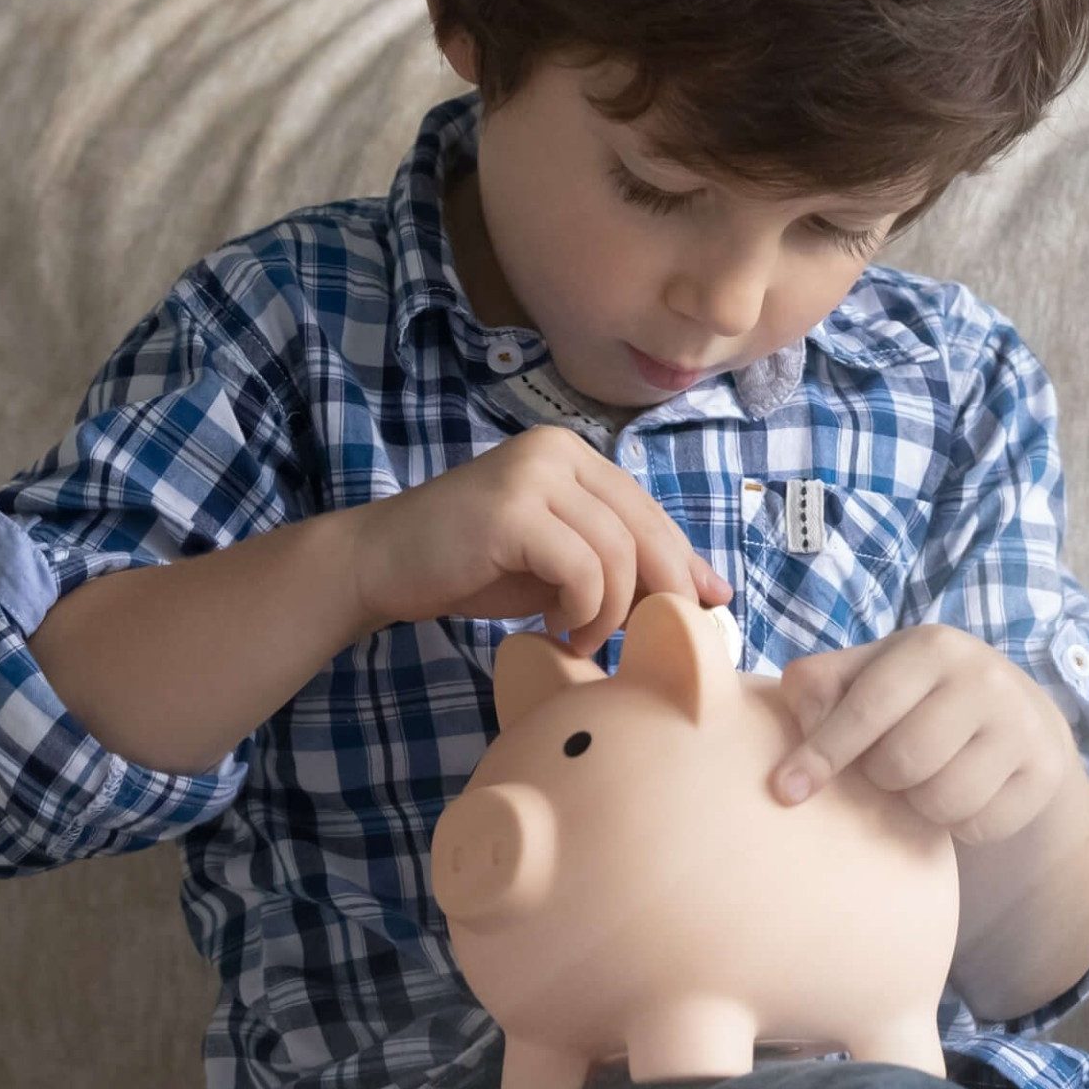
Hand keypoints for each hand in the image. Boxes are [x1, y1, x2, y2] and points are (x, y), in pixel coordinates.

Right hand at [347, 425, 729, 652]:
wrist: (381, 564)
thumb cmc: (470, 566)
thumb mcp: (558, 561)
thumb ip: (619, 563)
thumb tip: (707, 590)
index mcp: (574, 454)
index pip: (648, 510)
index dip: (682, 562)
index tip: (704, 606)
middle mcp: (558, 451)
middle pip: (645, 527)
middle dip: (662, 590)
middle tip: (647, 636)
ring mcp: (534, 475)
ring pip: (617, 553)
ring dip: (611, 611)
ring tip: (583, 636)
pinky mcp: (512, 510)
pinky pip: (583, 568)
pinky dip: (583, 608)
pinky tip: (556, 626)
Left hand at [770, 624, 1080, 847]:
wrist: (1019, 718)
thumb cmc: (921, 697)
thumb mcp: (872, 674)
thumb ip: (822, 686)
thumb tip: (800, 722)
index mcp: (933, 646)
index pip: (865, 709)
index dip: (821, 754)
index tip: (787, 790)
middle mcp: (984, 676)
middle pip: (901, 764)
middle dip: (882, 779)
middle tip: (890, 768)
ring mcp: (1021, 724)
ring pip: (942, 801)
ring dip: (921, 806)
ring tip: (927, 780)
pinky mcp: (1044, 772)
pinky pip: (980, 825)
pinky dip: (962, 823)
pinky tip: (966, 794)